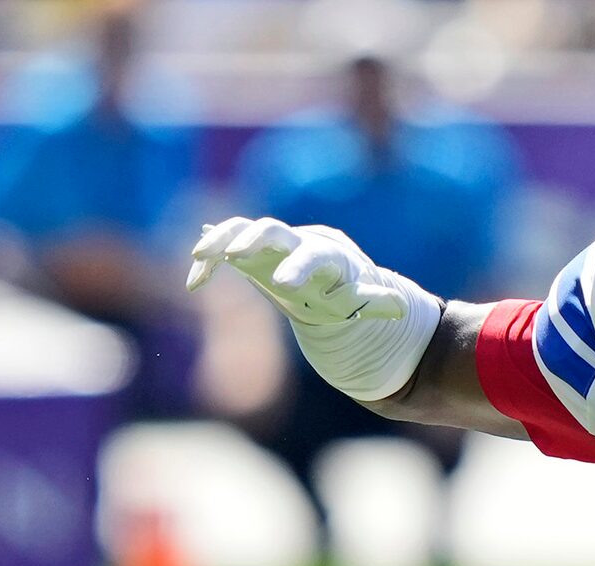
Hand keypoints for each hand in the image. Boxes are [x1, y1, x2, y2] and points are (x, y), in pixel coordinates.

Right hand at [184, 217, 438, 403]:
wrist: (323, 275)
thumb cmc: (343, 291)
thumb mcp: (358, 301)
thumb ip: (375, 302)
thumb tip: (400, 306)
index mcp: (324, 253)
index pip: (313, 254)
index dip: (299, 266)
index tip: (284, 285)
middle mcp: (293, 241)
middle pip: (272, 230)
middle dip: (252, 238)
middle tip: (233, 254)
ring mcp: (267, 244)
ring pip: (241, 229)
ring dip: (220, 239)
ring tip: (200, 255)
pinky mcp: (246, 252)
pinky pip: (222, 250)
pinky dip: (208, 263)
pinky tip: (194, 283)